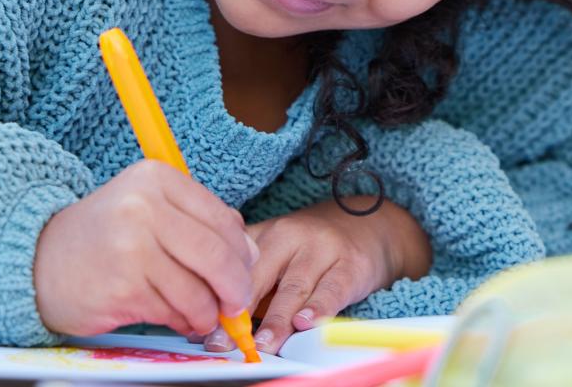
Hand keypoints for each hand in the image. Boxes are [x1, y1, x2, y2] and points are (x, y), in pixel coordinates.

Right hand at [33, 160, 257, 337]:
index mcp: (156, 178)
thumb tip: (250, 256)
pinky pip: (172, 312)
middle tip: (237, 303)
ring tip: (201, 315)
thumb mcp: (148, 209)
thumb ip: (198, 224)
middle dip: (235, 287)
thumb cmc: (102, 236)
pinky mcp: (122, 288)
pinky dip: (181, 321)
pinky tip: (175, 317)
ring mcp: (131, 248)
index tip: (245, 272)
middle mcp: (143, 207)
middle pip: (217, 255)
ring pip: (197, 290)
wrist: (38, 259)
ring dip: (207, 312)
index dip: (242, 253)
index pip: (222, 219)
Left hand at [200, 196, 430, 355]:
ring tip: (262, 344)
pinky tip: (306, 323)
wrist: (367, 227)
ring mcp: (321, 248)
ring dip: (277, 320)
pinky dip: (318, 308)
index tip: (204, 330)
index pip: (234, 268)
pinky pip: (332, 289)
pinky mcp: (350, 263)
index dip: (216, 299)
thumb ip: (251, 283)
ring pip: (294, 288)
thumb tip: (214, 325)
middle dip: (240, 314)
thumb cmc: (310, 251)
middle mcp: (289, 235)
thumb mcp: (277, 253)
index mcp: (264, 234)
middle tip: (225, 342)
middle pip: (259, 277)